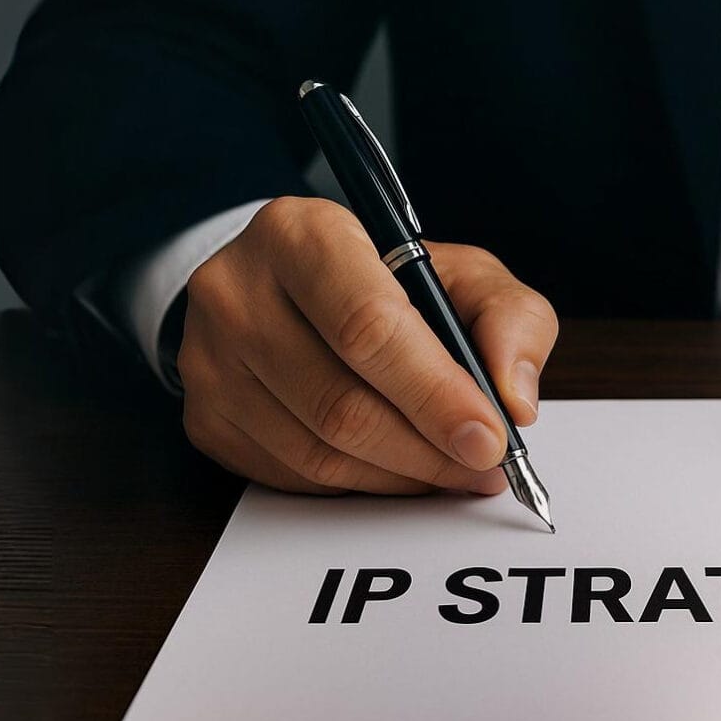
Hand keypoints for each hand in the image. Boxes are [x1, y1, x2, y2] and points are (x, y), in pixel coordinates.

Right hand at [176, 197, 555, 494]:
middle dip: (428, 448)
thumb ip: (509, 319)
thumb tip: (515, 400)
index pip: (366, 326)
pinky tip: (400, 471)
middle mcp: (237, 292)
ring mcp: (209, 360)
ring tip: (453, 471)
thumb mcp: (460, 273)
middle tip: (484, 466)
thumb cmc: (383, 279)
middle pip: (341, 401)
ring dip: (401, 476)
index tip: (490, 435)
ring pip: (318, 451)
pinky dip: (360, 486)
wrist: (287, 287)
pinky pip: (293, 476)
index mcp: (301, 234)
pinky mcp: (205, 418)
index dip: (435, 392)